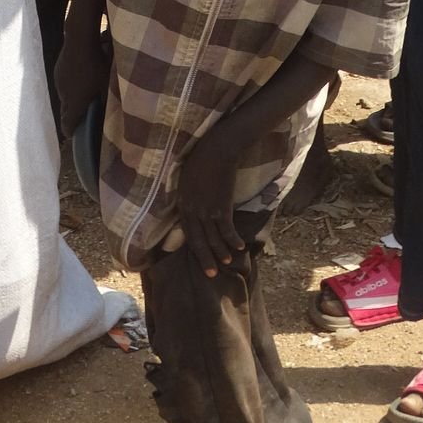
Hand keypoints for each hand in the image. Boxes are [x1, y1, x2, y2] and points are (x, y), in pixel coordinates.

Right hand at [54, 31, 110, 138]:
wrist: (80, 38)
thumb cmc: (98, 64)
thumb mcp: (107, 84)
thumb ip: (106, 101)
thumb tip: (112, 114)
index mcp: (74, 103)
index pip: (67, 124)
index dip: (70, 131)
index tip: (73, 135)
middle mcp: (63, 95)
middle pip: (65, 112)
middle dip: (73, 115)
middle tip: (84, 115)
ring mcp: (59, 82)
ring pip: (65, 97)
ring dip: (73, 98)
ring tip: (85, 92)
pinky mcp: (58, 70)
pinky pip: (64, 84)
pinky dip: (71, 85)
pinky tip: (81, 76)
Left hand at [178, 129, 244, 276]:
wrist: (218, 149)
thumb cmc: (203, 158)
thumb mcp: (189, 178)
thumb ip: (189, 195)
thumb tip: (192, 204)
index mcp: (183, 203)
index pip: (187, 232)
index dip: (194, 247)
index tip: (200, 258)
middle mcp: (192, 210)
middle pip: (198, 241)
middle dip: (205, 258)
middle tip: (212, 274)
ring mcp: (206, 210)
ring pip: (213, 238)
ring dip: (221, 251)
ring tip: (228, 261)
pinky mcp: (221, 207)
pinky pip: (227, 230)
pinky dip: (233, 240)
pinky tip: (240, 247)